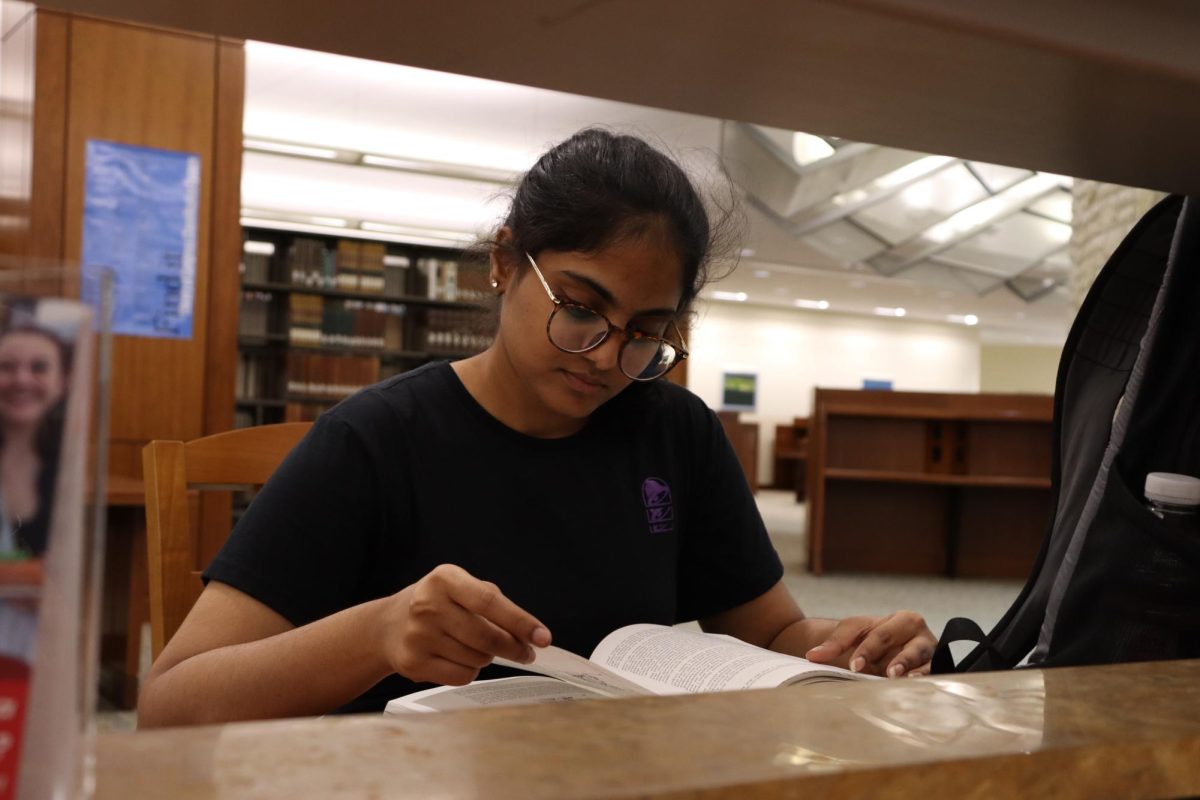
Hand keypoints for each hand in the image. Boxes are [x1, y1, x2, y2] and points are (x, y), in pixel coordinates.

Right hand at [382, 564, 550, 685]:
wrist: (388, 626)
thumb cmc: (437, 605)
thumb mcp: (460, 588)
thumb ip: (494, 604)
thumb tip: (528, 634)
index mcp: (444, 579)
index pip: (490, 602)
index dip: (520, 621)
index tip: (542, 637)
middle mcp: (427, 605)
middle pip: (486, 636)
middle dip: (513, 647)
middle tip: (525, 652)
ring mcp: (418, 636)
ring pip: (477, 659)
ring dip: (488, 657)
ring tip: (476, 647)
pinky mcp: (413, 663)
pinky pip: (461, 677)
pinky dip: (471, 671)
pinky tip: (461, 659)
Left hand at [804, 611, 935, 677]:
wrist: (883, 651)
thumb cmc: (868, 640)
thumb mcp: (852, 635)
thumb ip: (833, 643)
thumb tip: (812, 656)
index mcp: (902, 621)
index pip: (882, 635)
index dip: (867, 650)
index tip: (854, 665)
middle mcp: (920, 636)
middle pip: (910, 646)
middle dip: (899, 659)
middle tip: (888, 673)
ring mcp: (931, 656)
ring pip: (927, 661)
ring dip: (918, 671)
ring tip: (906, 680)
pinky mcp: (936, 673)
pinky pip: (935, 677)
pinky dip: (928, 683)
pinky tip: (919, 691)